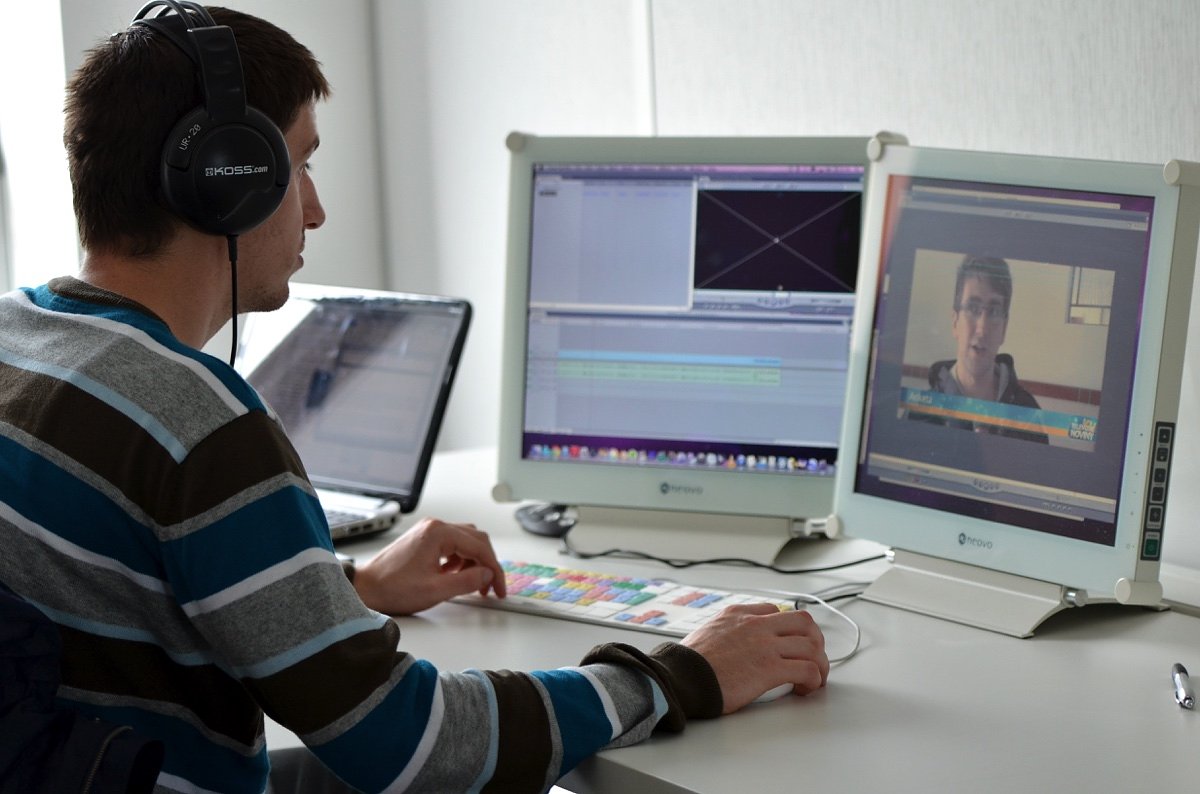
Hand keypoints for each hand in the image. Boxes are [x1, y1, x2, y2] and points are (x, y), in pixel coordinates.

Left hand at [352, 517, 506, 614]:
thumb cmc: (392, 588)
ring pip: (465, 541)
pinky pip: (452, 545)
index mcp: (439, 533)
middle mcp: (435, 526)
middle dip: (487, 564)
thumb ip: (467, 581)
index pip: (480, 547)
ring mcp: (428, 531)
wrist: (366, 589)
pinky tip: (457, 576)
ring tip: (475, 584)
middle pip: (475, 540)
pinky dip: (461, 560)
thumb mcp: (436, 590)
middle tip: (491, 587)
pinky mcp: (423, 540)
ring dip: (474, 561)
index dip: (494, 569)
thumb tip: (487, 574)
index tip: (499, 588)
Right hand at [681, 603, 827, 712]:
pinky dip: (813, 679)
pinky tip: (805, 689)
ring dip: (819, 663)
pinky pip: (807, 669)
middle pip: (803, 621)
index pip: (775, 611)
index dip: (788, 630)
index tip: (789, 644)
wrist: (680, 677)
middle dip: (814, 640)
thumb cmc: (687, 664)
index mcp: (738, 614)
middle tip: (812, 658)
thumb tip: (734, 644)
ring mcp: (765, 645)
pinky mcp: (770, 668)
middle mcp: (755, 624)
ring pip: (811, 645)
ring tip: (814, 678)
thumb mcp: (706, 632)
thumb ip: (726, 632)